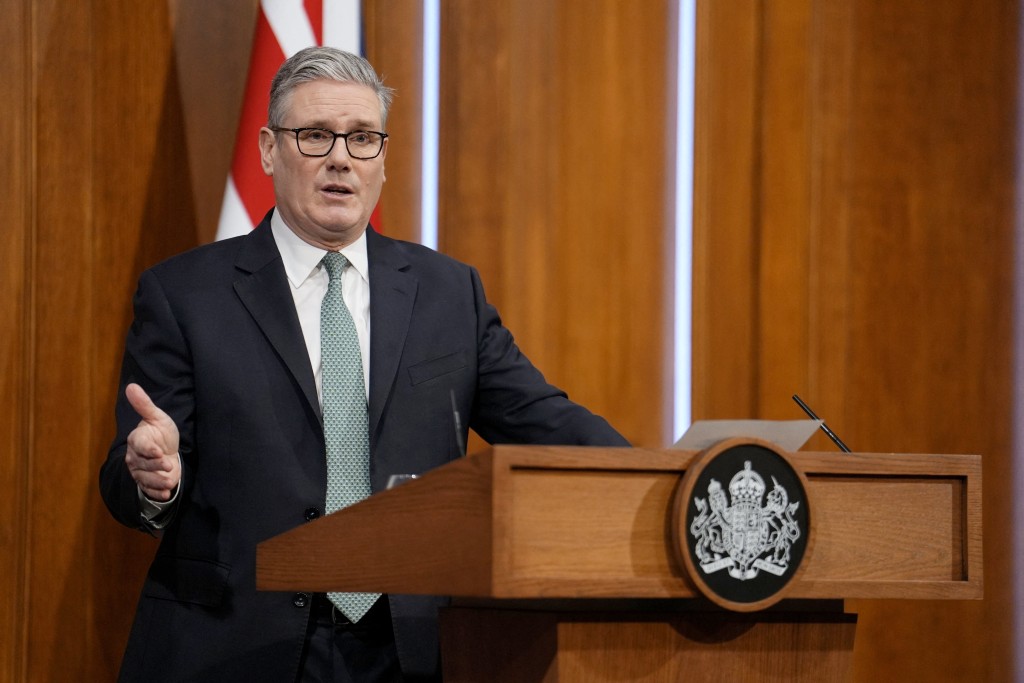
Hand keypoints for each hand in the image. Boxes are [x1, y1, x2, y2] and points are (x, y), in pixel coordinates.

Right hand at [124, 383, 181, 501]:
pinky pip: (149, 490)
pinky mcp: (146, 483)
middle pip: (143, 463)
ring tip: (170, 480)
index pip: (140, 446)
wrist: (167, 451)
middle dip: (156, 465)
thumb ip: (144, 404)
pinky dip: (157, 493)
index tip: (158, 452)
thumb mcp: (157, 417)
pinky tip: (166, 493)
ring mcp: (140, 471)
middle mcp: (135, 457)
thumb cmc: (161, 433)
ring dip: (157, 481)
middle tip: (169, 464)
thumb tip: (131, 386)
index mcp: (137, 440)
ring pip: (145, 478)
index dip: (148, 449)